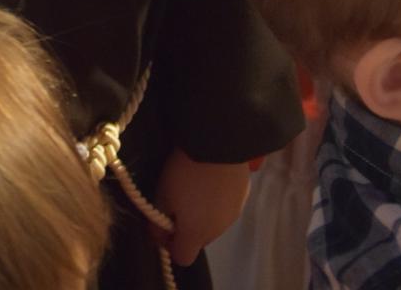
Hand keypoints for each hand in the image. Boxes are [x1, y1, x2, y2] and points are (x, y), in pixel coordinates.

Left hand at [153, 148, 248, 266]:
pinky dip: (218, 199)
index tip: (163, 223)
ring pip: (214, 222)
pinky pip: (226, 205)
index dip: (169, 244)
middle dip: (187, 226)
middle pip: (199, 240)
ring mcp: (234, 213)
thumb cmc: (185, 171)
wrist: (218, 143)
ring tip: (195, 185)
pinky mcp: (244, 195)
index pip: (182, 257)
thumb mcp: (162, 194)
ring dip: (204, 213)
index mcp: (197, 234)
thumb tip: (159, 234)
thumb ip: (157, 220)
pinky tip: (210, 177)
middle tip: (176, 200)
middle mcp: (218, 230)